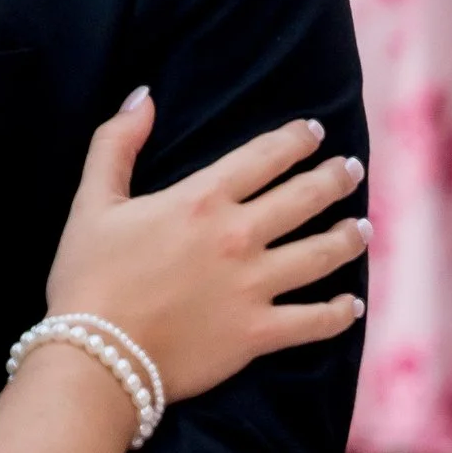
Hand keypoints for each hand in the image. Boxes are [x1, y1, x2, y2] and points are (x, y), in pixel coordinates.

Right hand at [44, 93, 366, 403]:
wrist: (97, 355)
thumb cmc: (89, 276)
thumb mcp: (93, 201)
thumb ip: (116, 143)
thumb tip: (144, 97)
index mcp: (202, 200)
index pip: (263, 157)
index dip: (295, 140)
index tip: (314, 132)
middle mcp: (238, 236)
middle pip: (304, 199)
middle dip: (335, 179)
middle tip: (352, 171)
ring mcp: (254, 286)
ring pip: (321, 254)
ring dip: (348, 238)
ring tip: (362, 228)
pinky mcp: (258, 333)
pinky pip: (314, 321)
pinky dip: (339, 313)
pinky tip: (352, 304)